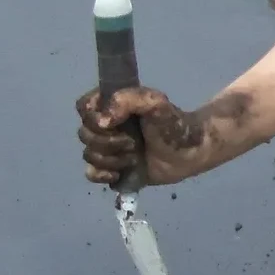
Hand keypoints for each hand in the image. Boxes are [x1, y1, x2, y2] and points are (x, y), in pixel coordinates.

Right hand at [76, 86, 253, 187]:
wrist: (191, 153)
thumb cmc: (174, 124)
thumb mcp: (155, 103)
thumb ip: (128, 99)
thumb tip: (102, 120)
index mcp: (112, 106)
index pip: (83, 107)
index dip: (93, 117)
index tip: (113, 123)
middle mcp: (106, 126)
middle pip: (85, 134)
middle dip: (109, 142)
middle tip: (134, 143)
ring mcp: (108, 148)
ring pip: (89, 155)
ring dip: (112, 159)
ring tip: (134, 157)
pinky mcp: (113, 169)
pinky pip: (91, 174)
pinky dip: (102, 175)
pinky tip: (119, 174)